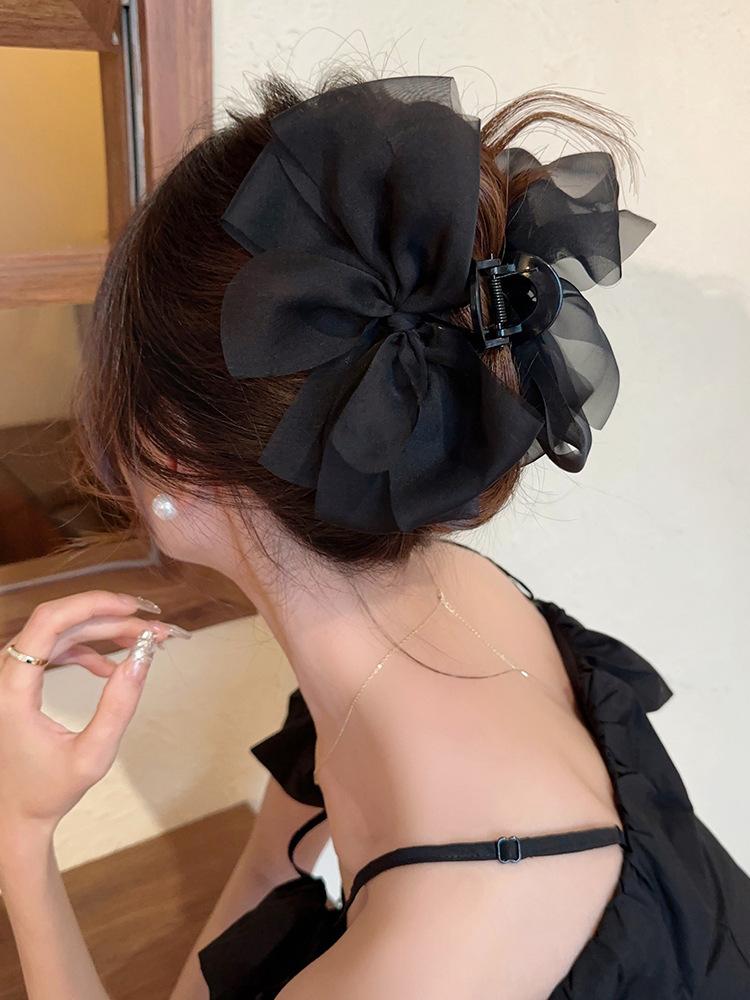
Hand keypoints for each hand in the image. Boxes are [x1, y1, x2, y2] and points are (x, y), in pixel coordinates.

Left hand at [0, 591, 184, 846]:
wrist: (15, 813)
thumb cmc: (48, 790)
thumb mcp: (93, 755)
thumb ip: (119, 706)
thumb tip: (143, 657)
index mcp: (13, 689)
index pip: (50, 622)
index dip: (93, 604)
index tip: (133, 608)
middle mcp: (7, 674)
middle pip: (62, 622)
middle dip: (111, 618)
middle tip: (153, 627)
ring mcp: (13, 675)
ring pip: (62, 632)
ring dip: (104, 631)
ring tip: (144, 641)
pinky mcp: (22, 679)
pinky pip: (57, 647)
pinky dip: (89, 649)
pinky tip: (112, 666)